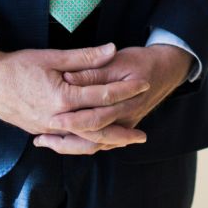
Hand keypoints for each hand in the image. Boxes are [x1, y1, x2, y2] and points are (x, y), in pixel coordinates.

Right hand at [0, 42, 150, 152]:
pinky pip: (68, 143)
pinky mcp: (41, 132)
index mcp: (62, 98)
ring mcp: (48, 129)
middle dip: (122, 131)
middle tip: (143, 134)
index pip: (102, 96)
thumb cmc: (17, 66)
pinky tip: (96, 144)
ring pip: (83, 141)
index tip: (143, 85)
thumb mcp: (52, 56)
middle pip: (98, 128)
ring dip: (106, 142)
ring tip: (125, 143)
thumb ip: (85, 57)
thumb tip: (112, 49)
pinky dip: (85, 144)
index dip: (125, 90)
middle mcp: (57, 118)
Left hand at [46, 44, 192, 152]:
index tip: (49, 121)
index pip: (94, 117)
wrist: (167, 70)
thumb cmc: (142, 62)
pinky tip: (63, 142)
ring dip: (70, 146)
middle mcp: (126, 118)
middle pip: (92, 137)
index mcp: (125, 102)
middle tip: (40, 139)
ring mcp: (126, 126)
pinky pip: (101, 143)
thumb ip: (93, 71)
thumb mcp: (118, 61)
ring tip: (45, 142)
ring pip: (96, 145)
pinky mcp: (123, 127)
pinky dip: (82, 145)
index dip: (71, 121)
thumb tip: (68, 77)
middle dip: (65, 140)